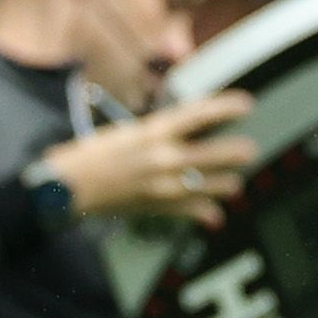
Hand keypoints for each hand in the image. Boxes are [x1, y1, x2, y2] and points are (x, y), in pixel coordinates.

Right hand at [33, 93, 257, 226]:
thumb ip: (158, 132)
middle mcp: (163, 157)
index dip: (227, 108)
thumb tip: (185, 130)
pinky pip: (193, 211)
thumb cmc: (91, 155)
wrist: (68, 187)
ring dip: (228, 183)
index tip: (246, 105)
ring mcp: (164, 184)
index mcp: (153, 131)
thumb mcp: (126, 132)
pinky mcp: (159, 206)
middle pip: (217, 153)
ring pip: (213, 185)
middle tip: (248, 150)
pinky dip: (206, 212)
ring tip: (234, 182)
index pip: (200, 114)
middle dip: (238, 151)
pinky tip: (215, 212)